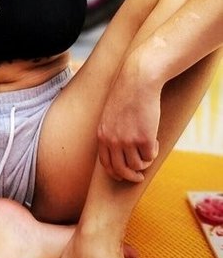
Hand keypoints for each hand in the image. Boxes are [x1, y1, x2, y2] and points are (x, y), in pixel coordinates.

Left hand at [97, 60, 160, 182]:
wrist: (138, 81)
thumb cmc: (126, 94)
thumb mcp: (111, 114)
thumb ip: (112, 131)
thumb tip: (120, 151)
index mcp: (102, 135)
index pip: (106, 164)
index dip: (115, 173)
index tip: (124, 175)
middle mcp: (113, 141)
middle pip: (121, 170)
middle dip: (131, 176)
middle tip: (139, 176)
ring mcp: (128, 141)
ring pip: (137, 165)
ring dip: (145, 161)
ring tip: (149, 149)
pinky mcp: (144, 139)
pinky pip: (150, 156)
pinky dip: (154, 152)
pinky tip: (155, 140)